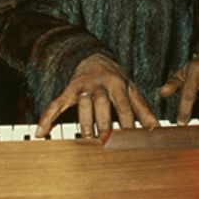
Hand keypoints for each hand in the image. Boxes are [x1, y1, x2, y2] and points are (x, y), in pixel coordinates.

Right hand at [35, 53, 159, 138]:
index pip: (124, 106)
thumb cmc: (116, 79)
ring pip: (82, 106)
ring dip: (84, 123)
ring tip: (85, 141)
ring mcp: (82, 88)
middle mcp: (100, 85)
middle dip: (104, 123)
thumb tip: (158, 129)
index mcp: (118, 85)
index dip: (127, 122)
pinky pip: (56, 104)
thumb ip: (143, 110)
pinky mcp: (68, 91)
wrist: (94, 57)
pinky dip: (47, 117)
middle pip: (102, 105)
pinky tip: (41, 132)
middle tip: (107, 142)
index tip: (131, 140)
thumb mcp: (131, 90)